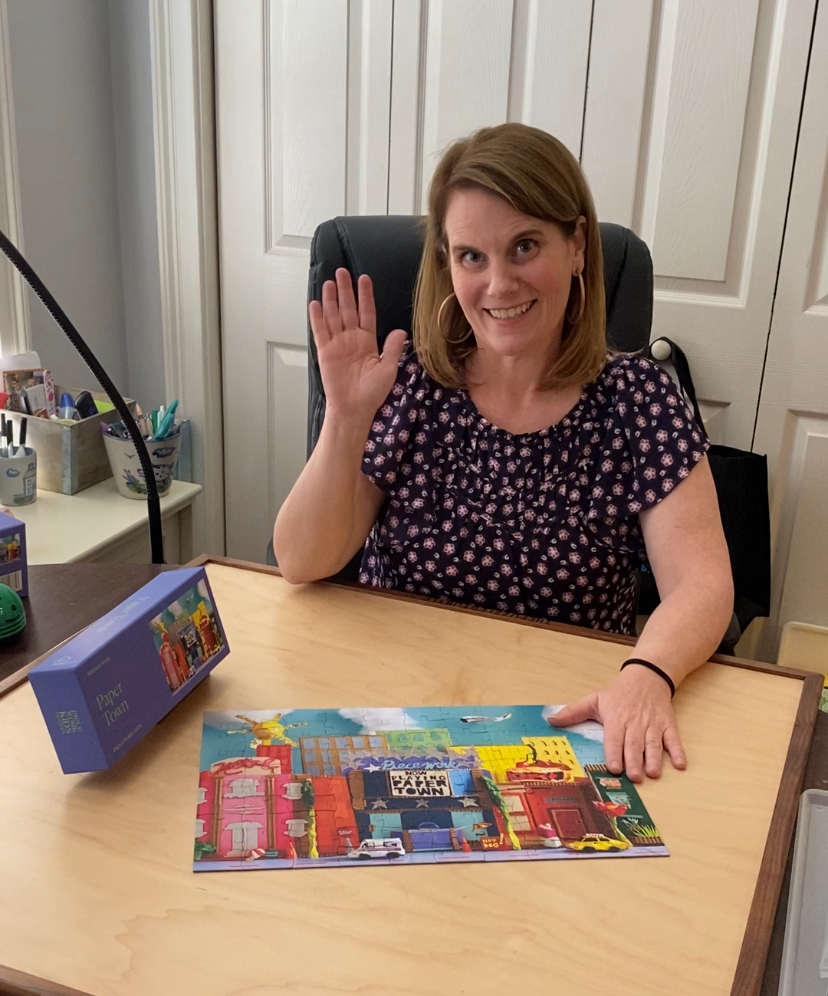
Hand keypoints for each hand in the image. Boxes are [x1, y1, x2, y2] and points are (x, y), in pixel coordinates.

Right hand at [309, 268, 406, 419]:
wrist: (354, 409)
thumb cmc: (372, 393)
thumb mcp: (387, 370)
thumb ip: (391, 349)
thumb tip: (400, 331)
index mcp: (368, 341)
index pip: (366, 313)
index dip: (365, 296)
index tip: (364, 278)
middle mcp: (352, 339)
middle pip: (348, 309)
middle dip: (345, 290)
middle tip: (341, 271)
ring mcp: (337, 344)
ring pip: (333, 316)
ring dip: (331, 299)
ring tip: (329, 282)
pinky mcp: (325, 352)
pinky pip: (320, 331)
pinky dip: (317, 318)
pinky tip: (315, 304)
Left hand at [548, 666, 685, 782]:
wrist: (646, 675)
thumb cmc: (618, 691)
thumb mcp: (594, 698)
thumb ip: (573, 712)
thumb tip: (550, 721)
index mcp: (616, 718)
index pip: (614, 738)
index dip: (614, 752)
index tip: (613, 767)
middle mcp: (635, 723)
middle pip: (634, 744)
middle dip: (635, 761)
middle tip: (634, 777)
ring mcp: (653, 724)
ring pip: (654, 744)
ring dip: (655, 759)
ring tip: (653, 773)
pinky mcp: (667, 724)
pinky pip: (674, 739)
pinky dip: (678, 751)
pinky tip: (680, 764)